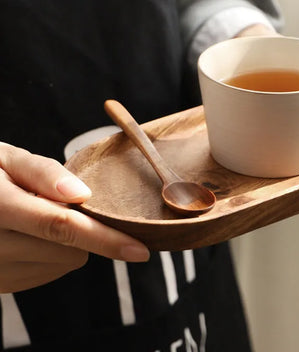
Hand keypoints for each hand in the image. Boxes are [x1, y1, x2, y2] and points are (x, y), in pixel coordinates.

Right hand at [0, 143, 148, 292]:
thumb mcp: (6, 159)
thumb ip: (42, 173)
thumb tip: (82, 194)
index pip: (60, 226)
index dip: (105, 239)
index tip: (140, 250)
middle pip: (70, 250)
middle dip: (83, 229)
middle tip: (62, 203)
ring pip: (64, 263)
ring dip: (67, 242)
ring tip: (38, 216)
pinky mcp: (1, 285)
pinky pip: (49, 271)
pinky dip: (52, 253)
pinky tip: (32, 234)